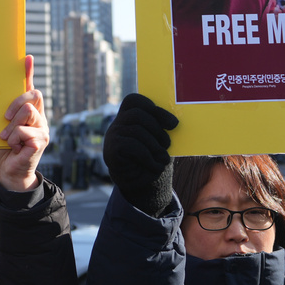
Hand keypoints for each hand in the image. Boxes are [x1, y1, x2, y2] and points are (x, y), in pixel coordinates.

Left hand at [0, 56, 46, 191]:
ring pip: (27, 114)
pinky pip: (25, 132)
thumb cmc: (5, 148)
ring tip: (7, 139)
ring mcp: (43, 129)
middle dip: (15, 105)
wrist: (9, 172)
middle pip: (32, 96)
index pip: (31, 87)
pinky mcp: (41, 142)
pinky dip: (15, 140)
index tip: (26, 57)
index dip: (29, 72)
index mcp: (30, 112)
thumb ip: (5, 113)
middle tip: (5, 119)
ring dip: (12, 128)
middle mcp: (40, 118)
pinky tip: (14, 148)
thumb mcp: (2, 127)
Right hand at [103, 94, 178, 216]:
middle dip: (157, 129)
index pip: (134, 100)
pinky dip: (148, 157)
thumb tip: (173, 123)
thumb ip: (160, 129)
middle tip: (168, 144)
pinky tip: (155, 166)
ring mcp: (112, 135)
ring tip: (163, 158)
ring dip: (155, 146)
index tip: (173, 124)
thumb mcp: (158, 141)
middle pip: (138, 114)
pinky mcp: (111, 150)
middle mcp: (117, 123)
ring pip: (137, 130)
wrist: (137, 183)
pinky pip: (133, 145)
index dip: (154, 109)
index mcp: (128, 116)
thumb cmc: (150, 158)